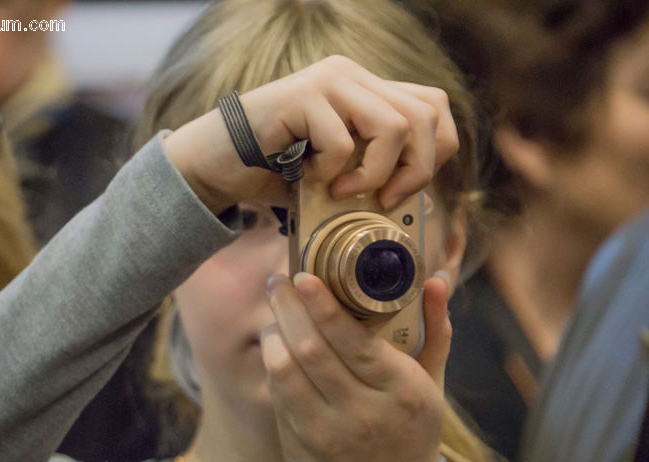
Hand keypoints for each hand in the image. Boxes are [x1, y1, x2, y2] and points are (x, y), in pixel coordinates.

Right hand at [164, 55, 458, 214]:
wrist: (214, 167)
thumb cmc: (273, 173)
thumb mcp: (338, 170)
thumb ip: (373, 166)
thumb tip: (419, 199)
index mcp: (365, 88)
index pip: (433, 105)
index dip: (435, 151)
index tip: (402, 189)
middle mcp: (350, 75)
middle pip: (424, 115)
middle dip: (415, 171)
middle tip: (383, 200)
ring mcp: (327, 81)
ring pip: (393, 126)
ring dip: (373, 174)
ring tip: (340, 192)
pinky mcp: (302, 95)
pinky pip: (343, 142)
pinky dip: (329, 173)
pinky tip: (305, 178)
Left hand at [261, 272, 451, 461]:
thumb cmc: (411, 429)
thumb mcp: (432, 383)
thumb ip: (435, 330)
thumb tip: (435, 280)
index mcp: (401, 391)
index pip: (354, 342)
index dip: (323, 306)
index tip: (304, 277)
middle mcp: (362, 412)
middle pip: (311, 349)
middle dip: (287, 308)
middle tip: (278, 281)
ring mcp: (326, 431)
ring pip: (284, 371)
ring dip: (274, 334)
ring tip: (276, 312)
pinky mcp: (299, 444)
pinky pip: (277, 394)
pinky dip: (273, 364)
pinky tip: (277, 346)